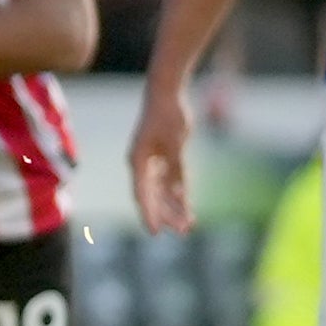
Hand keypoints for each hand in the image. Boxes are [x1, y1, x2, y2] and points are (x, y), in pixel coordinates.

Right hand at [129, 78, 195, 235]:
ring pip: (163, 192)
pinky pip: (172, 181)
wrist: (166, 93)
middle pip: (153, 197)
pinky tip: (188, 207)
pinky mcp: (166, 157)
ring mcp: (154, 162)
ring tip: (188, 225)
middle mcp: (143, 165)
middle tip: (181, 232)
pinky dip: (180, 194)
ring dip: (174, 208)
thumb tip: (178, 192)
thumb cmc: (167, 115)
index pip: (142, 195)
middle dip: (167, 215)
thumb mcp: (174, 142)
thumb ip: (176, 167)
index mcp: (138, 162)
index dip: (149, 214)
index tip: (155, 232)